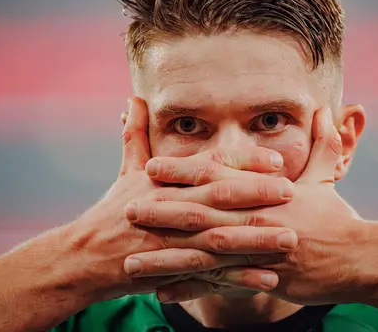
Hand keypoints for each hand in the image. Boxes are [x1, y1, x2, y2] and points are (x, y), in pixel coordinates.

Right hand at [63, 97, 298, 301]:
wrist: (85, 256)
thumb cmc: (111, 211)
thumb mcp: (125, 170)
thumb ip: (136, 135)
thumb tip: (134, 100)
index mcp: (163, 180)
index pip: (208, 165)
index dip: (243, 162)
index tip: (275, 160)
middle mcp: (168, 205)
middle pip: (217, 197)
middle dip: (256, 194)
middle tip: (292, 192)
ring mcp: (169, 240)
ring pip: (219, 238)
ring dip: (256, 239)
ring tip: (290, 239)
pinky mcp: (170, 269)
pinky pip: (211, 275)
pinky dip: (239, 277)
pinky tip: (268, 277)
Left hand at [126, 107, 364, 304]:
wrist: (361, 260)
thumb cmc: (339, 218)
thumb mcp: (328, 177)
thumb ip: (322, 142)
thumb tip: (324, 109)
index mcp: (265, 192)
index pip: (217, 175)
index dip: (182, 170)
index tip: (150, 166)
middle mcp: (256, 218)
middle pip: (202, 213)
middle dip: (162, 211)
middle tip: (127, 208)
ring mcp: (258, 251)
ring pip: (204, 253)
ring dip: (166, 256)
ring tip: (133, 261)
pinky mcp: (262, 279)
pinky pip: (220, 285)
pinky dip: (191, 289)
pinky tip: (162, 293)